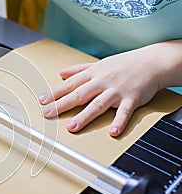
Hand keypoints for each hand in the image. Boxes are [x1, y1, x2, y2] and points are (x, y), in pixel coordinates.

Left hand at [39, 46, 166, 136]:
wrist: (152, 62)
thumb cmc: (124, 64)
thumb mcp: (99, 64)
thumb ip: (79, 69)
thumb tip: (61, 73)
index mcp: (93, 74)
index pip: (69, 85)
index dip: (55, 93)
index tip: (41, 100)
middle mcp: (102, 82)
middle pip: (78, 95)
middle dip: (61, 104)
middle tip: (47, 113)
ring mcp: (116, 91)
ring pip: (98, 104)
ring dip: (84, 116)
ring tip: (71, 127)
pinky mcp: (132, 99)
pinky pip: (124, 112)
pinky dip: (119, 122)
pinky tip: (112, 132)